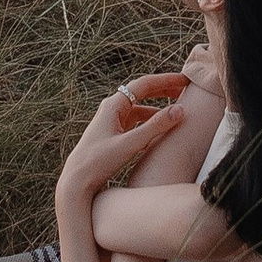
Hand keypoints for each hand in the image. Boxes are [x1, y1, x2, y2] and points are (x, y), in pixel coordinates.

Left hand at [57, 77, 186, 199]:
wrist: (76, 181)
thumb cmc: (99, 161)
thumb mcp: (130, 144)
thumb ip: (155, 127)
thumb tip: (180, 109)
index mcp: (113, 105)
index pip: (143, 84)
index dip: (165, 80)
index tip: (185, 80)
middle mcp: (111, 108)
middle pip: (141, 92)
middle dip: (163, 89)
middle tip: (185, 89)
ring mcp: (111, 121)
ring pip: (139, 107)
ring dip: (157, 106)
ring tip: (176, 108)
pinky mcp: (112, 134)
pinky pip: (134, 121)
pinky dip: (149, 120)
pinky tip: (159, 128)